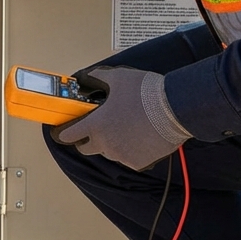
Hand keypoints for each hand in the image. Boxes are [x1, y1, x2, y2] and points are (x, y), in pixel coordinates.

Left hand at [52, 66, 190, 171]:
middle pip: (87, 148)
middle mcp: (105, 144)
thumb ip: (98, 78)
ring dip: (112, 143)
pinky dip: (131, 150)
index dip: (65, 132)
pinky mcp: (138, 163)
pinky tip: (141, 136)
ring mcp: (122, 155)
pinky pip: (128, 158)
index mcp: (96, 125)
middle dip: (89, 139)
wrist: (175, 108)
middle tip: (101, 127)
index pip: (69, 135)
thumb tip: (87, 76)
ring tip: (128, 127)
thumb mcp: (118, 78)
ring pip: (109, 152)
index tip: (65, 132)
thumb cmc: (145, 92)